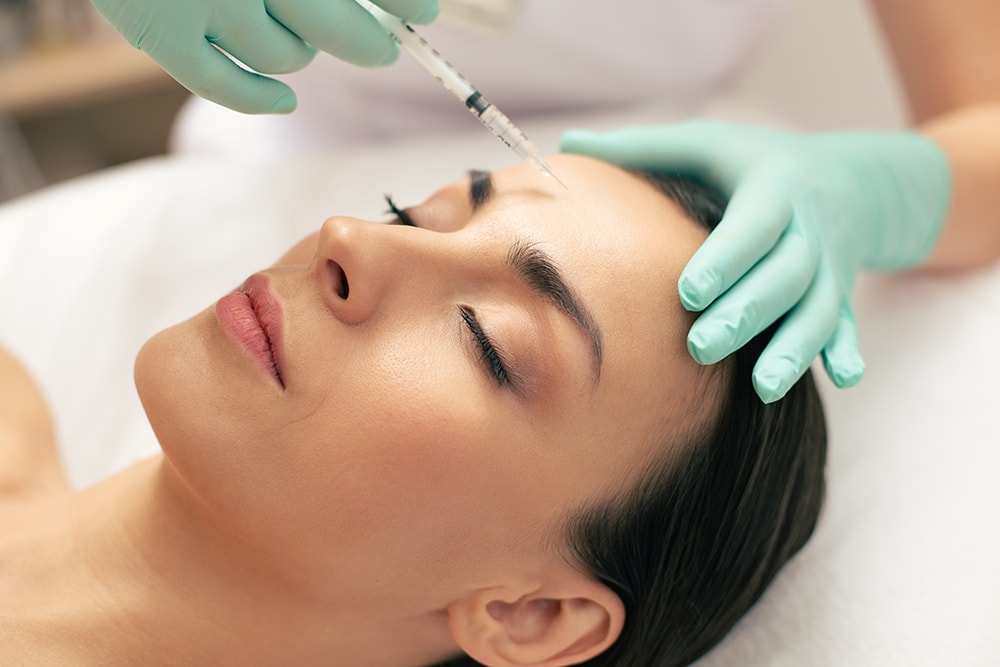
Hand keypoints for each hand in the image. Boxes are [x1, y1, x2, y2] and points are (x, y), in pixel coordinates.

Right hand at [91, 0, 438, 112]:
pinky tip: (287, 99)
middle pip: (333, 26)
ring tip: (297, 30)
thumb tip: (391, 1)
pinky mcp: (162, 34)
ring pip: (287, 55)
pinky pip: (228, 88)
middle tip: (386, 45)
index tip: (426, 13)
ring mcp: (200, 2)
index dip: (402, 1)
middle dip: (370, 40)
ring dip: (303, 50)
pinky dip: (262, 98)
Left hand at [561, 121, 950, 401]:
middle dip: (747, 313)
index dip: (726, 257)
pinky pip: (847, 324)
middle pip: (785, 274)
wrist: (847, 179)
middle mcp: (809, 227)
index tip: (688, 292)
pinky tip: (844, 378)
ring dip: (795, 348)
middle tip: (700, 347)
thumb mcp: (706, 144)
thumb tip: (567, 143)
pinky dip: (846, 351)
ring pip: (819, 308)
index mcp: (774, 186)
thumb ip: (642, 149)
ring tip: (763, 388)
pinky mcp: (841, 292)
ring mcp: (830, 264)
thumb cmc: (754, 162)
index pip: (753, 224)